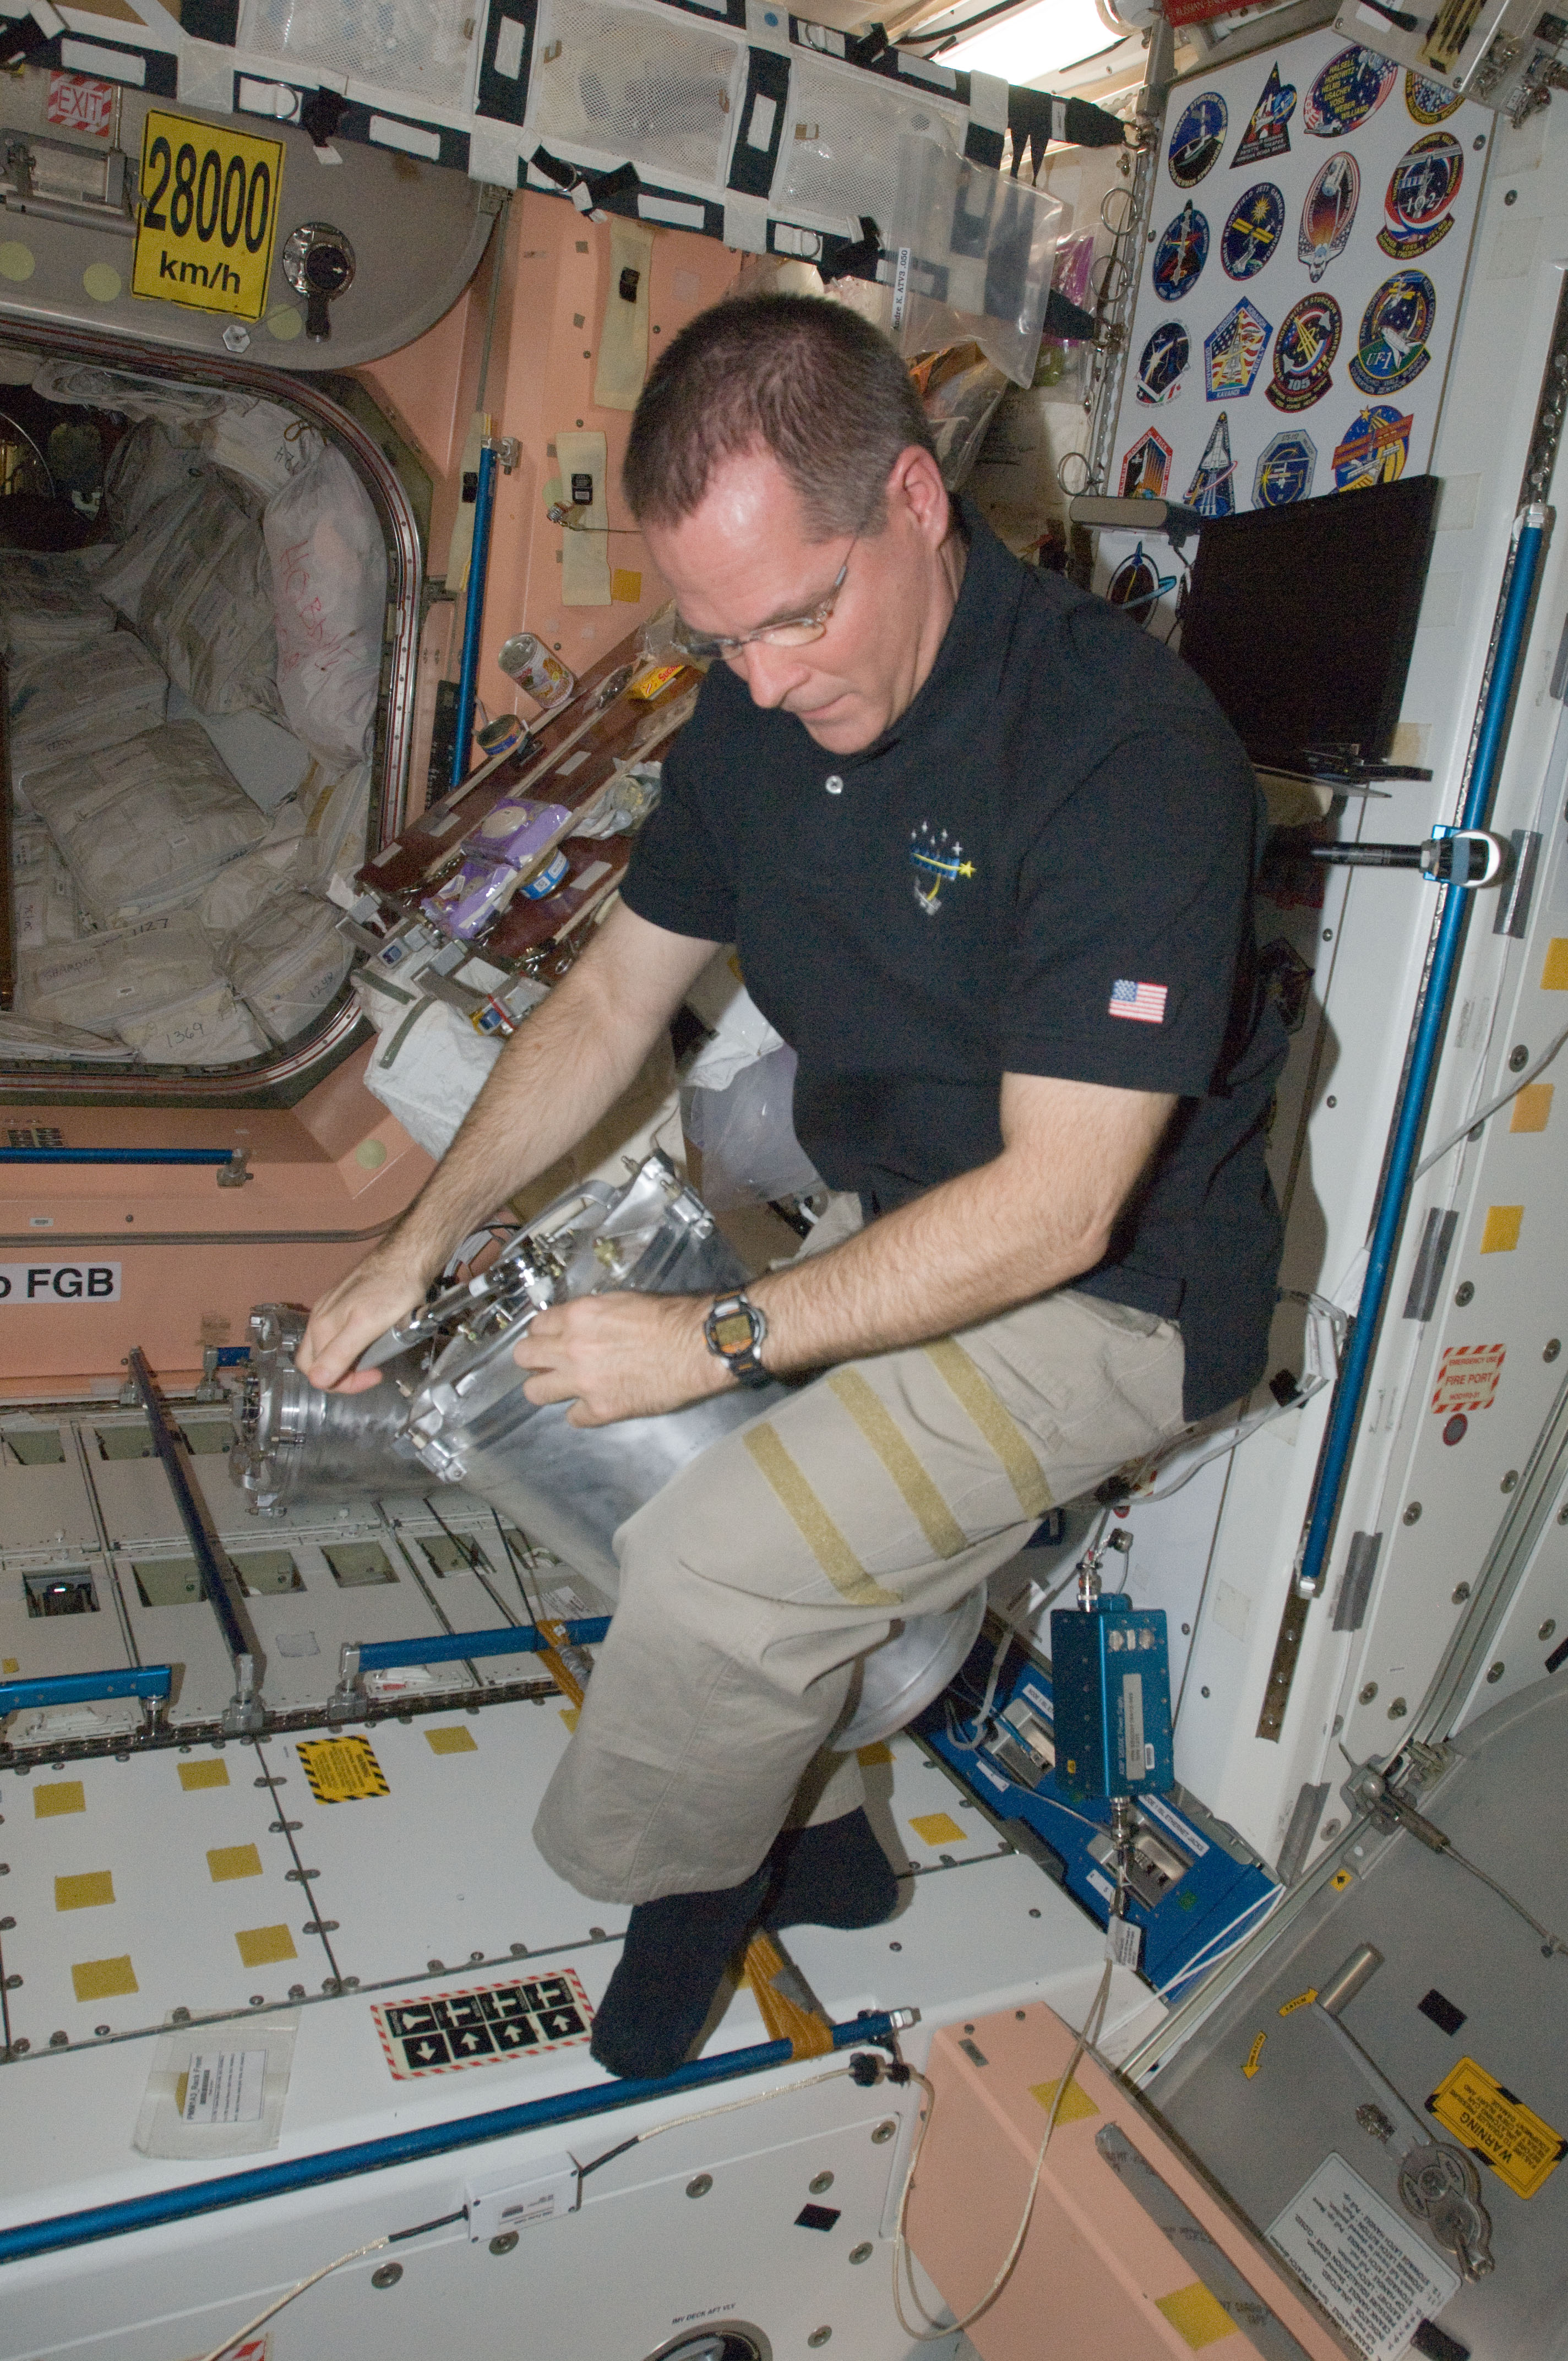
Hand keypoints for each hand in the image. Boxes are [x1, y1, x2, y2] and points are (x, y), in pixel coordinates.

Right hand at [296, 1246, 430, 1393]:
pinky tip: (372, 1339)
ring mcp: (332, 1308)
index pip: (314, 1372)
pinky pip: (339, 1332)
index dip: (342, 1382)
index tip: (371, 1375)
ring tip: (375, 1356)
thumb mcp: (367, 1325)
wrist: (408, 1256)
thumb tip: (318, 1379)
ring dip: (349, 1359)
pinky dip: (353, 1344)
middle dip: (342, 1374)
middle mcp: (320, 1317)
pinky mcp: (346, 1303)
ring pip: (328, 1347)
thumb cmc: (393, 1287)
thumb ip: (340, 1353)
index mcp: (321, 1326)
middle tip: (371, 1371)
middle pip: (317, 1361)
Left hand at [511, 1292, 730, 1426]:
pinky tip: (596, 1405)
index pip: (536, 1325)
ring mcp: (582, 1382)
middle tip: (551, 1363)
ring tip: (564, 1387)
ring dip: (547, 1388)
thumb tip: (580, 1325)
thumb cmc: (670, 1317)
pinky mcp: (601, 1409)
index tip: (552, 1339)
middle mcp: (571, 1348)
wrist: (697, 1346)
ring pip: (535, 1392)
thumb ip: (591, 1315)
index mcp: (577, 1316)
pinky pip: (573, 1418)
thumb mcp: (621, 1301)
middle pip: (524, 1357)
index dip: (544, 1333)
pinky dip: (583, 1412)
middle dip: (535, 1360)